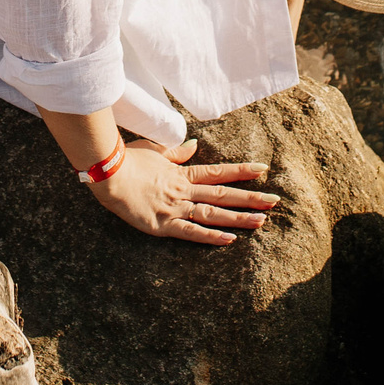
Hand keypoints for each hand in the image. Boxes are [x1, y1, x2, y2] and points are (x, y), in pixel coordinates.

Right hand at [89, 139, 279, 243]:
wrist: (108, 172)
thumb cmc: (128, 160)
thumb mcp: (155, 151)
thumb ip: (177, 151)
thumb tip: (194, 144)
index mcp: (183, 174)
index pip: (219, 172)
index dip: (242, 171)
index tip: (263, 169)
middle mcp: (185, 192)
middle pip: (223, 195)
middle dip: (250, 198)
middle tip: (275, 201)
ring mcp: (176, 209)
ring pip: (213, 214)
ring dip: (238, 218)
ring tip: (261, 221)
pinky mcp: (163, 225)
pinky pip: (191, 232)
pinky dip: (211, 236)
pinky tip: (229, 240)